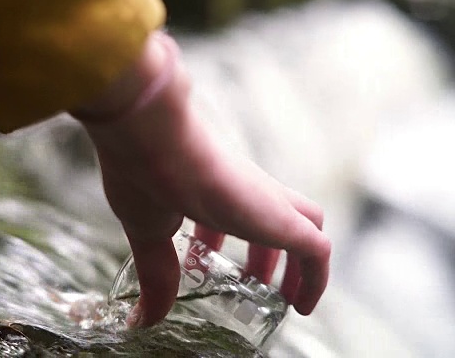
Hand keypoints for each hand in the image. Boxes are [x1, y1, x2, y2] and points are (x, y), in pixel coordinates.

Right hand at [74, 32, 329, 326]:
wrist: (153, 138)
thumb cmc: (141, 174)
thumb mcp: (147, 234)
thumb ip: (154, 274)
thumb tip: (143, 319)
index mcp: (206, 187)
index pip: (222, 211)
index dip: (213, 239)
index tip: (202, 263)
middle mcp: (241, 189)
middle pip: (270, 216)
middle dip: (261, 255)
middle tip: (246, 283)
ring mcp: (264, 200)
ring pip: (304, 224)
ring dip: (295, 264)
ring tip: (283, 299)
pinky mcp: (281, 217)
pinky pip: (317, 251)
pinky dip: (315, 278)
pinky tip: (302, 305)